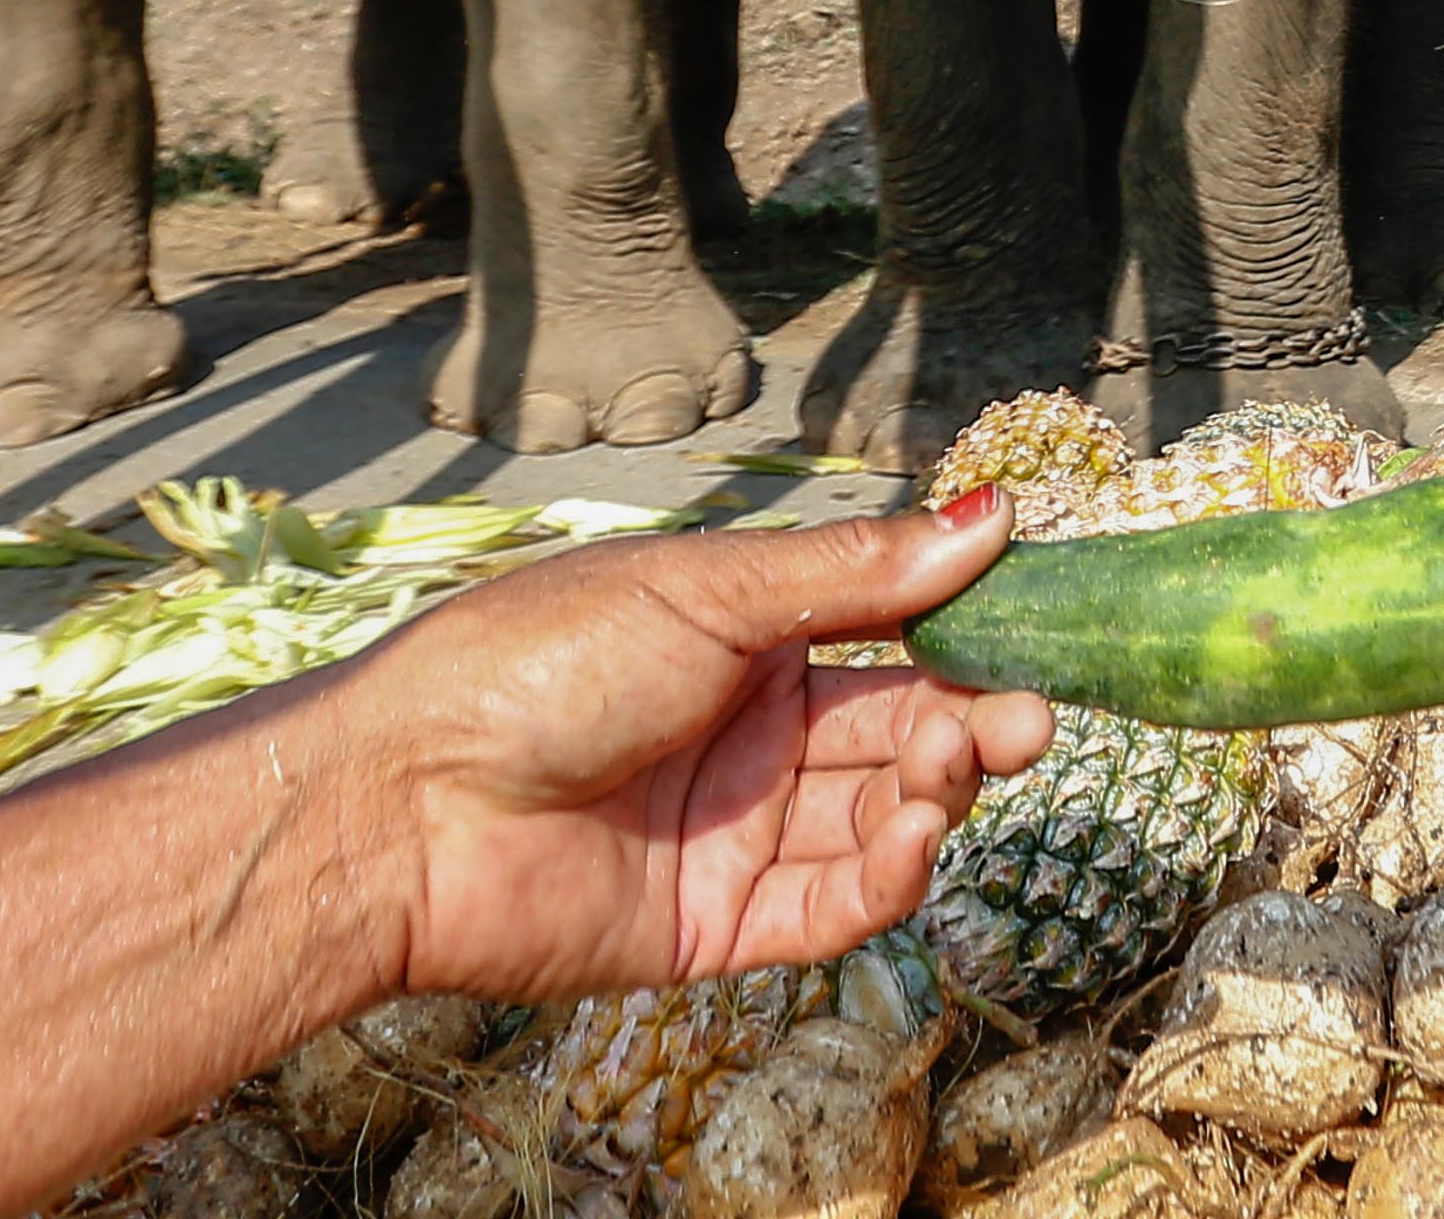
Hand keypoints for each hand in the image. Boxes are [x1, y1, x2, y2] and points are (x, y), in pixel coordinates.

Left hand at [354, 495, 1047, 1000]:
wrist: (403, 807)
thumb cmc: (534, 666)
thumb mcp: (705, 591)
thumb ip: (854, 573)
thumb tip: (991, 517)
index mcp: (748, 638)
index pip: (892, 633)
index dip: (968, 633)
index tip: (1040, 625)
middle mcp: (754, 733)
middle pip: (901, 729)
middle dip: (972, 721)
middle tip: (1025, 719)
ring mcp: (738, 831)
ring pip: (879, 818)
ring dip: (934, 794)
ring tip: (948, 766)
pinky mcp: (716, 925)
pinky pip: (829, 909)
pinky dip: (886, 879)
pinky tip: (910, 839)